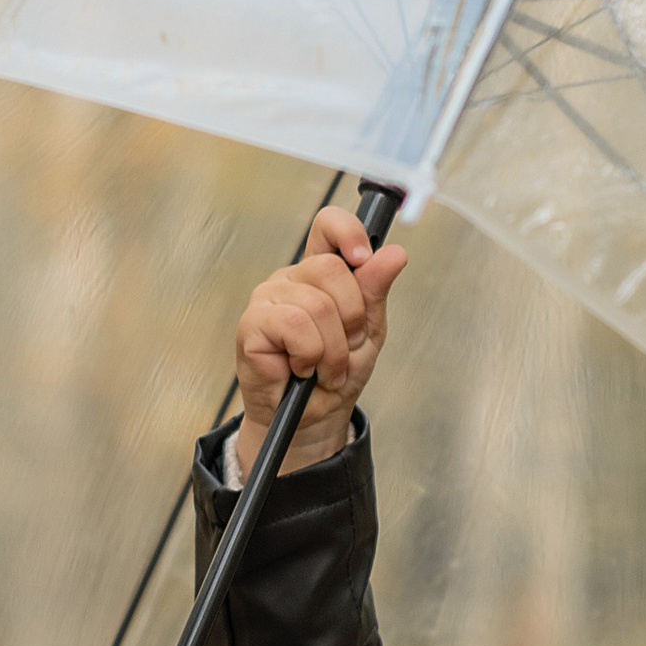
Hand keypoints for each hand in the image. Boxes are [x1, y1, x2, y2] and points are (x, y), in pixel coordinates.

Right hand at [233, 206, 408, 478]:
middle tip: (346, 346)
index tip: (364, 257)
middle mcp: (292, 278)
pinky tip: (301, 367)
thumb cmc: (336, 374)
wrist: (315, 418)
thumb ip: (375, 290)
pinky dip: (309, 354)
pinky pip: (293, 325)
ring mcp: (268, 298)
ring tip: (325, 367)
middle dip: (351, 316)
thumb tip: (393, 254)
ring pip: (316, 304)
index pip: (328, 226)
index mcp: (319, 272)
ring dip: (332, 348)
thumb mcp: (368, 331)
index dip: (348, 231)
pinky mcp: (252, 324)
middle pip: (330, 267)